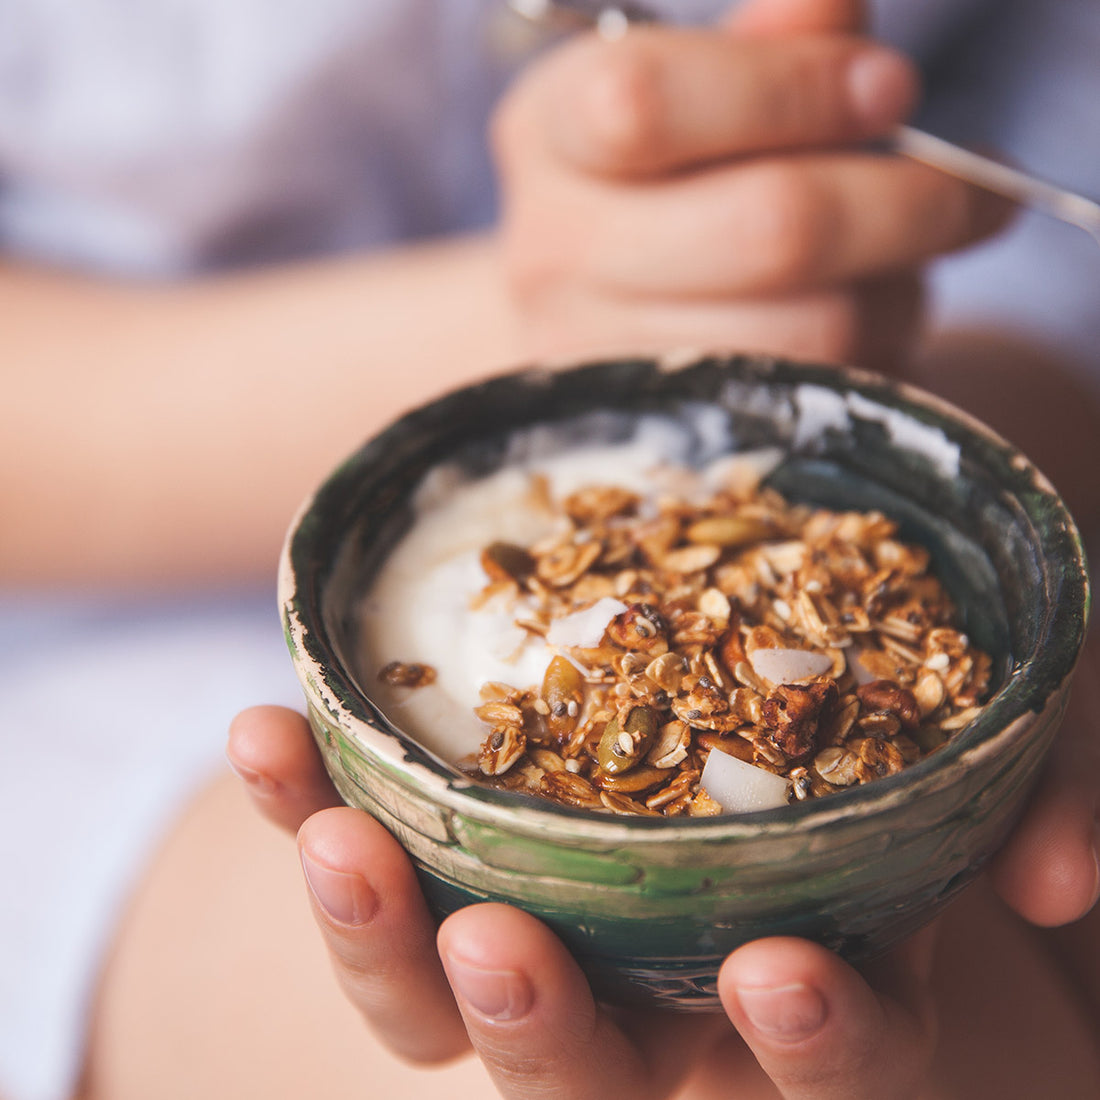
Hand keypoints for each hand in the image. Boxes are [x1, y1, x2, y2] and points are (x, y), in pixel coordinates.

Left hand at [225, 641, 1099, 1098]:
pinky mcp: (452, 850)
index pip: (826, 1062)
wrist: (776, 662)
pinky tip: (266, 732)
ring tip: (331, 838)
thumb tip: (1056, 874)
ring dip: (374, 936)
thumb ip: (1043, 786)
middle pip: (589, 1078)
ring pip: (440, 1002)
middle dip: (539, 1031)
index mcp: (811, 989)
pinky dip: (309, 802)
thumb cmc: (896, 725)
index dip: (815, 1046)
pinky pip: (369, 856)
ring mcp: (550, 929)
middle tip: (495, 941)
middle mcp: (664, 996)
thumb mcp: (989, 742)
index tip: (782, 976)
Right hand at [492, 0, 1012, 370]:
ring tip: (903, 261)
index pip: (644, 104)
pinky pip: (819, 397)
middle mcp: (555, 255)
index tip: (891, 88)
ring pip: (814, 330)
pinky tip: (863, 318)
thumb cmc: (668, 183)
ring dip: (897, 287)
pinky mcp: (670, 439)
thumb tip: (832, 8)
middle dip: (903, 202)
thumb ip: (767, 48)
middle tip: (973, 191)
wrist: (598, 316)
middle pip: (767, 229)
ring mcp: (604, 361)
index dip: (791, 91)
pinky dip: (872, 352)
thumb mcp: (699, 91)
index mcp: (551, 135)